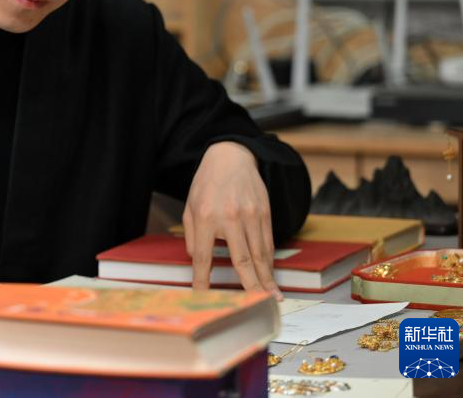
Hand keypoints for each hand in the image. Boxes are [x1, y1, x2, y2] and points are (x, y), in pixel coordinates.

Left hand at [182, 141, 281, 300]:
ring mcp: (251, 215)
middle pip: (241, 260)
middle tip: (257, 305)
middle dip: (250, 286)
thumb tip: (198, 260)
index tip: (204, 296)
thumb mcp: (190, 207)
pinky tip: (271, 275)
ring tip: (272, 297)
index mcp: (205, 217)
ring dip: (266, 278)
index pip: (203, 256)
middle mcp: (230, 218)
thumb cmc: (206, 184)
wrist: (231, 157)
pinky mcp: (265, 213)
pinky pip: (268, 242)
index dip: (202, 279)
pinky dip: (269, 261)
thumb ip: (192, 235)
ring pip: (260, 254)